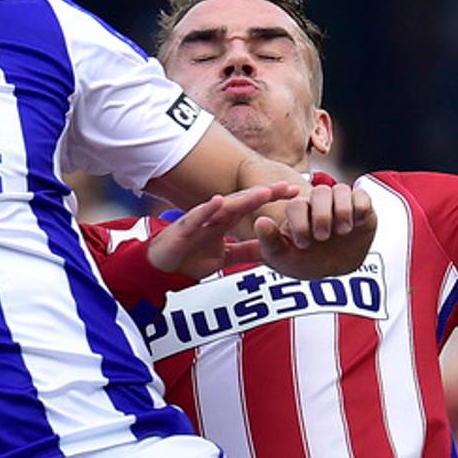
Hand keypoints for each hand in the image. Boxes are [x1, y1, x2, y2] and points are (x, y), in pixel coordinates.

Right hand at [145, 183, 291, 280]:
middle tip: (291, 187)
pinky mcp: (183, 229)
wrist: (160, 270)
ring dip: (244, 199)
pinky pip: (196, 217)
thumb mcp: (225, 257)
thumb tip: (269, 250)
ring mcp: (199, 221)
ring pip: (225, 206)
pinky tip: (219, 200)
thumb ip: (245, 252)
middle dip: (267, 194)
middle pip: (244, 201)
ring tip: (264, 192)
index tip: (297, 194)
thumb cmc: (188, 260)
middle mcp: (214, 216)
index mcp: (224, 221)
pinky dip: (207, 209)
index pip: (253, 207)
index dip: (274, 199)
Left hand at [255, 175, 372, 279]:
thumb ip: (270, 241)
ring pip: (342, 190)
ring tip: (343, 230)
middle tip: (323, 237)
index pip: (297, 205)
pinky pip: (363, 197)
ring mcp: (341, 204)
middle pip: (321, 192)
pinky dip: (360, 207)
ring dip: (342, 210)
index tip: (303, 243)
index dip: (300, 222)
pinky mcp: (362, 208)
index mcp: (298, 212)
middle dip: (322, 215)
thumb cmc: (305, 261)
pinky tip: (357, 223)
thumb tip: (260, 222)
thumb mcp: (284, 258)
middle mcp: (319, 203)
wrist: (335, 269)